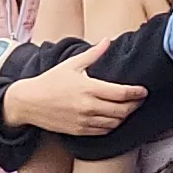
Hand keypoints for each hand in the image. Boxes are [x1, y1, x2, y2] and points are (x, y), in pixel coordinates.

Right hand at [5, 43, 147, 136]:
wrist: (29, 102)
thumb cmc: (50, 81)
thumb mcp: (71, 64)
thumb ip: (93, 54)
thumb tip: (107, 41)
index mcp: (88, 88)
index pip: (121, 93)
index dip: (136, 93)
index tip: (143, 91)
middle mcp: (88, 106)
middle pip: (121, 110)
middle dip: (134, 105)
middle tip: (139, 100)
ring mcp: (84, 121)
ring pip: (114, 123)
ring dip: (124, 116)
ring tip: (128, 108)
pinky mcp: (79, 131)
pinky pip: (103, 131)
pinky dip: (112, 126)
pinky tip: (114, 118)